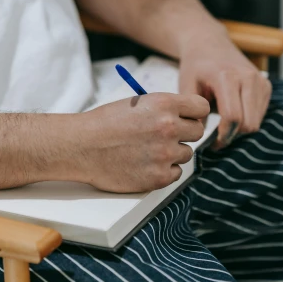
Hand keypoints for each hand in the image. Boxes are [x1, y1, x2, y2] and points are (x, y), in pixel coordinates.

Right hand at [73, 93, 209, 192]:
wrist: (81, 146)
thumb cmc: (105, 123)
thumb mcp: (138, 104)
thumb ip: (165, 109)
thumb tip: (188, 118)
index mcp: (164, 104)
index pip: (201, 107)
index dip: (193, 113)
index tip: (186, 118)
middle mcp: (168, 128)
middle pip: (197, 132)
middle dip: (184, 133)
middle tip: (164, 136)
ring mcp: (165, 154)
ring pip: (186, 154)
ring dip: (172, 153)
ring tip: (147, 150)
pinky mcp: (159, 177)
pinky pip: (176, 173)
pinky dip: (164, 171)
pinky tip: (145, 164)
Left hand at [178, 33, 271, 148]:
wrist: (209, 43)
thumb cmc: (196, 65)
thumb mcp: (186, 85)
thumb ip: (193, 111)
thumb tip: (200, 134)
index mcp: (227, 77)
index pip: (233, 117)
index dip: (224, 135)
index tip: (213, 144)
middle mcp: (248, 77)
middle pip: (248, 123)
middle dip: (232, 136)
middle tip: (217, 139)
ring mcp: (260, 81)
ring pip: (256, 122)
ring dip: (240, 130)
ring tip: (223, 126)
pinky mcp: (266, 85)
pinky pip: (260, 115)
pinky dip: (248, 120)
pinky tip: (233, 115)